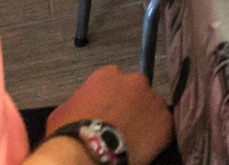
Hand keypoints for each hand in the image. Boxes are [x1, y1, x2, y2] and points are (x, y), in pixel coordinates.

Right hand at [45, 65, 172, 164]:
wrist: (85, 153)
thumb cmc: (70, 132)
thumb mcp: (63, 110)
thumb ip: (80, 100)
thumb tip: (84, 107)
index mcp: (109, 74)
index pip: (116, 81)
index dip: (112, 98)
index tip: (109, 112)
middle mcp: (135, 81)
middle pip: (137, 91)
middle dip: (131, 106)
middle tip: (121, 126)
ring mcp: (153, 99)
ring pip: (152, 108)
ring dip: (144, 120)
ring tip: (132, 139)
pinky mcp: (165, 121)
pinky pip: (164, 128)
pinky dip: (156, 137)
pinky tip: (143, 148)